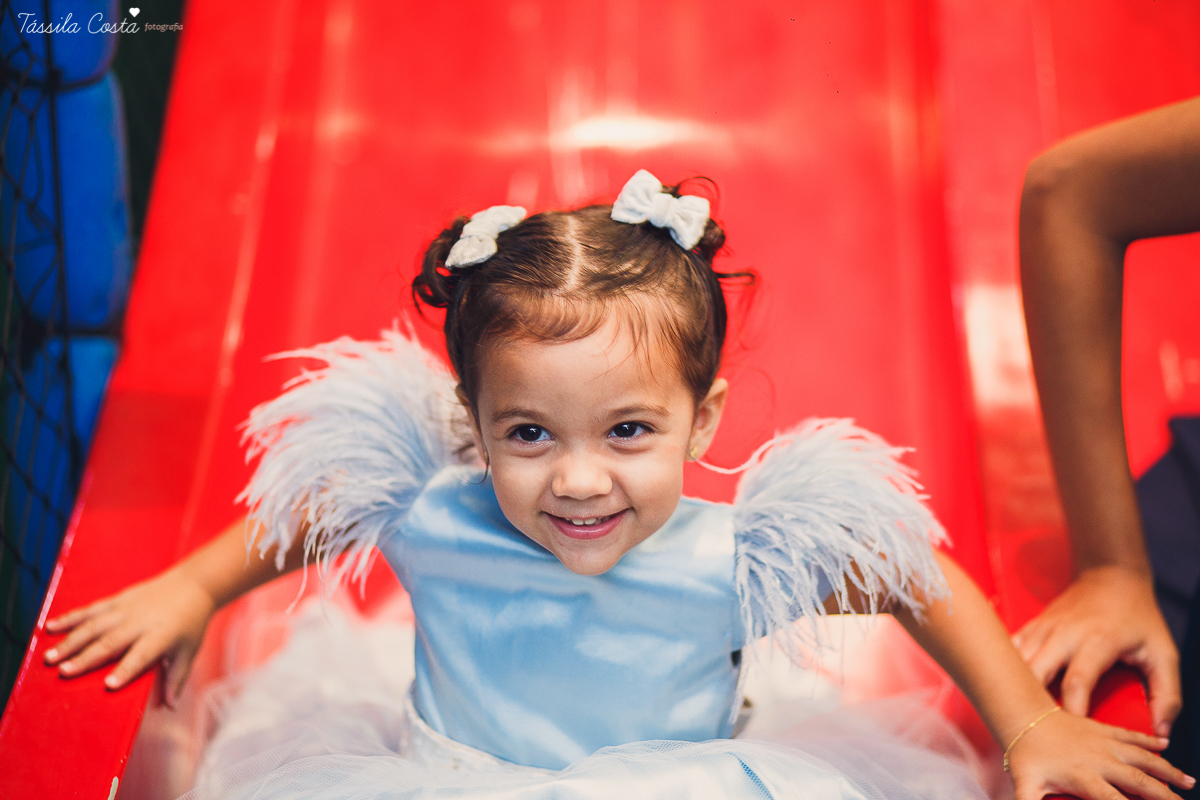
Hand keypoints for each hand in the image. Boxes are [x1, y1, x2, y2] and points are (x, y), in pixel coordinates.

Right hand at [43, 567, 216, 705]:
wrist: (194, 584)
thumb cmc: (191, 622)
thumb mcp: (189, 650)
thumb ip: (176, 678)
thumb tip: (170, 707)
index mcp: (161, 636)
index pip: (141, 656)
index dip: (125, 670)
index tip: (108, 685)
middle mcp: (140, 621)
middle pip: (110, 642)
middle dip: (86, 658)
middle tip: (64, 672)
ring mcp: (126, 608)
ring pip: (94, 625)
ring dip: (70, 641)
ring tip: (50, 657)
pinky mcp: (118, 599)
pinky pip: (90, 609)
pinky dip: (69, 618)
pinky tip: (49, 627)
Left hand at [1008, 707, 1192, 799]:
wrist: (1024, 716)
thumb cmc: (1025, 754)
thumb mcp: (1025, 786)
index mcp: (1086, 778)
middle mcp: (1101, 761)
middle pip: (1140, 783)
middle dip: (1164, 796)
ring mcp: (1105, 743)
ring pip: (1144, 758)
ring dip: (1167, 770)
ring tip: (1189, 782)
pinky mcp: (1104, 729)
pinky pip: (1132, 735)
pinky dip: (1150, 741)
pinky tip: (1166, 744)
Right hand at [1013, 566, 1180, 736]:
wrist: (1110, 575)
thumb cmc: (1139, 618)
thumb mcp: (1164, 653)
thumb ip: (1167, 694)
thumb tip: (1161, 732)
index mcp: (1098, 641)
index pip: (1077, 682)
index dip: (1073, 714)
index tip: (1075, 738)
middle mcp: (1065, 634)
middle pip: (1035, 672)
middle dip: (1032, 704)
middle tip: (1038, 732)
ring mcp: (1044, 628)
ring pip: (1016, 662)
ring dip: (1015, 689)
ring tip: (1020, 716)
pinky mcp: (1032, 626)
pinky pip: (1010, 651)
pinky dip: (1006, 671)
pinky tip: (1009, 691)